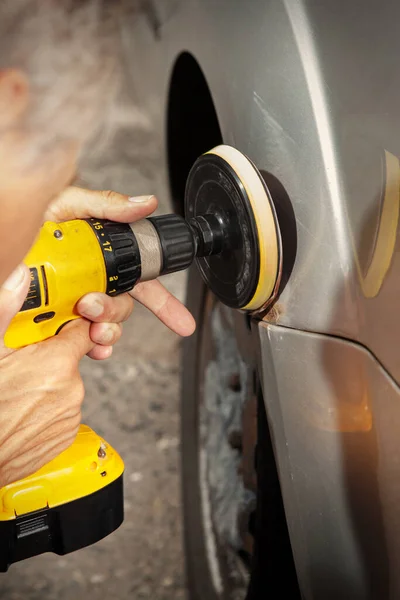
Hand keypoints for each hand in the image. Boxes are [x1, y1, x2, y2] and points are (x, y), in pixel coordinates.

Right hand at [0, 265, 94, 485]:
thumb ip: (8, 310)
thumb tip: (20, 275)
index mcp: (58, 363)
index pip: (82, 330)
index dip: (70, 325)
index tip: (60, 324)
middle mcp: (72, 390)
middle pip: (68, 361)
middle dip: (48, 359)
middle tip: (19, 367)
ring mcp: (70, 417)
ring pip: (63, 388)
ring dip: (46, 386)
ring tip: (16, 394)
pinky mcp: (65, 438)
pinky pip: (61, 413)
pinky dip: (45, 410)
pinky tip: (22, 412)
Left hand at [45, 187, 195, 359]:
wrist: (8, 238)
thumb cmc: (35, 220)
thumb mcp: (68, 206)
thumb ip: (106, 206)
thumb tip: (145, 203)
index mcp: (102, 261)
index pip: (142, 283)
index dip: (165, 305)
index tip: (183, 323)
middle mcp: (92, 286)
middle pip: (123, 310)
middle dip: (115, 314)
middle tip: (92, 305)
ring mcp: (74, 307)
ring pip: (106, 328)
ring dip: (104, 330)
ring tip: (85, 321)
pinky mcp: (57, 325)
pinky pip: (83, 345)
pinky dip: (91, 348)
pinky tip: (88, 346)